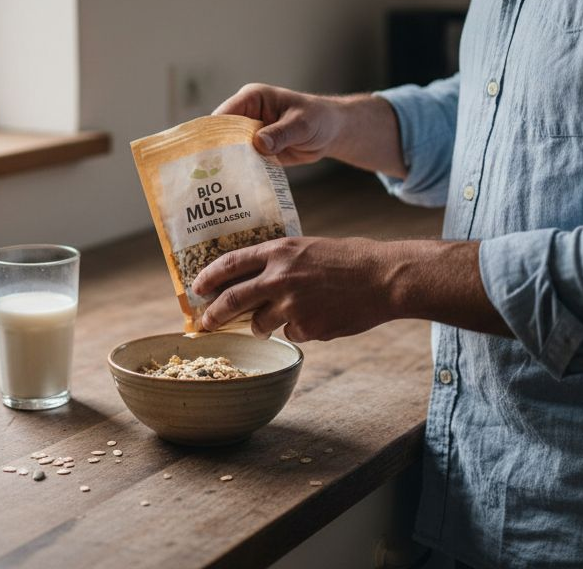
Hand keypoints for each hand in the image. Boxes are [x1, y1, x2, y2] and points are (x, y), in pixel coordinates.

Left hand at [193, 237, 506, 341]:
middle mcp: (280, 277)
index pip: (231, 263)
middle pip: (233, 300)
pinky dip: (299, 330)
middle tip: (206, 323)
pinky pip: (292, 334)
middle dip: (215, 316)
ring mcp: (293, 304)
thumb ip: (281, 262)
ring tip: (274, 322)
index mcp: (280, 251)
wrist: (385, 278)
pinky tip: (320, 318)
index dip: (209, 277)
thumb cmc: (352, 260)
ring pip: (261, 324)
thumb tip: (254, 280)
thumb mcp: (310, 248)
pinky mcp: (307, 327)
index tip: (197, 288)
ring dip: (262, 327)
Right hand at [213, 83, 406, 177]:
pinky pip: (243, 163)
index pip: (224, 115)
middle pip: (222, 135)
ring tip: (214, 188)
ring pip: (230, 151)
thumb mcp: (302, 123)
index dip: (211, 134)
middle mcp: (246, 115)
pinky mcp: (257, 151)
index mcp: (252, 99)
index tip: (202, 154)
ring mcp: (250, 134)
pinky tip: (232, 190)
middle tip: (203, 178)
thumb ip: (281, 133)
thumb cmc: (319, 118)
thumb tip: (259, 144)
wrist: (332, 132)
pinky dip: (239, 175)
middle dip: (214, 154)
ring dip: (226, 167)